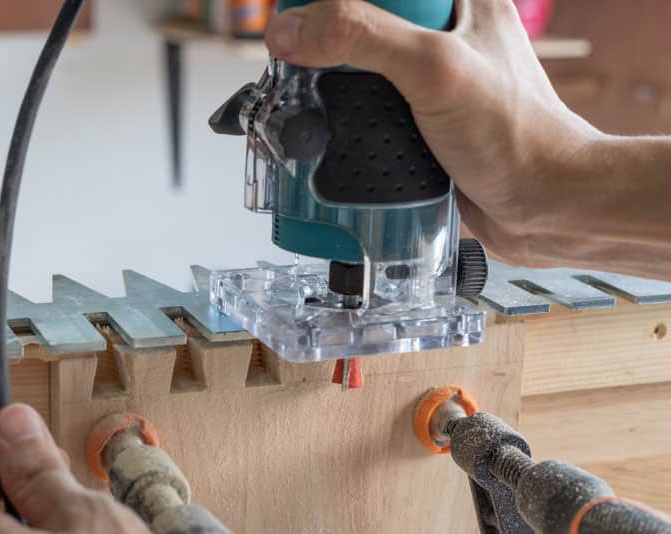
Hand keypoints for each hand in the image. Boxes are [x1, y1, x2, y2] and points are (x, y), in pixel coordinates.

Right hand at [264, 0, 603, 267]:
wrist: (546, 207)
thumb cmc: (518, 137)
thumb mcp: (435, 69)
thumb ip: (362, 36)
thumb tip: (293, 29)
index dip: (325, 5)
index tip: (295, 35)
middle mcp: (440, 36)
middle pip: (355, 26)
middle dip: (319, 53)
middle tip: (296, 76)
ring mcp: (428, 83)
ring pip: (355, 73)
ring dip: (328, 96)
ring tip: (309, 112)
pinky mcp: (418, 124)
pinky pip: (366, 114)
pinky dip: (344, 129)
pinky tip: (336, 142)